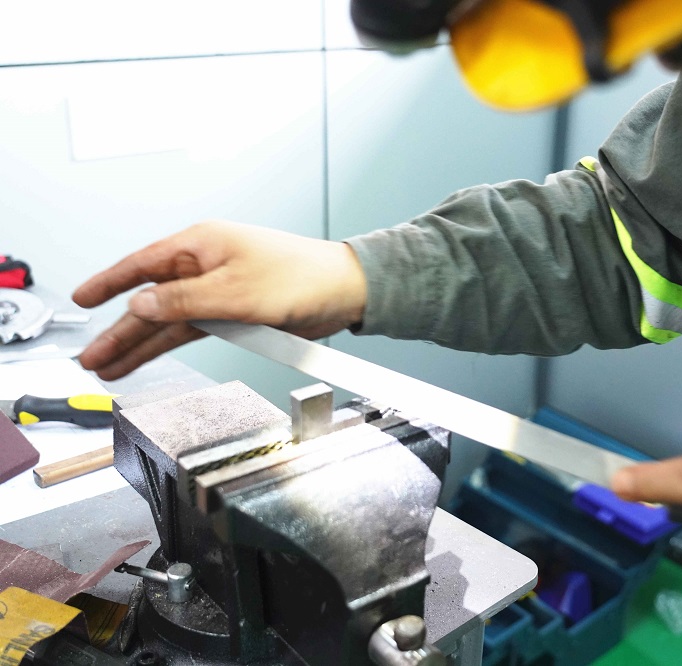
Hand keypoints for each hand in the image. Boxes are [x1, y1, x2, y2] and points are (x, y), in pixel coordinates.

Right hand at [73, 220, 366, 379]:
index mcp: (201, 245)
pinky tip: (145, 359)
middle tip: (90, 355)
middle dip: (118, 328)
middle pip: (149, 299)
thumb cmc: (301, 276)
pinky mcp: (232, 313)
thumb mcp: (236, 291)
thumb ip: (185, 301)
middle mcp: (203, 266)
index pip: (141, 264)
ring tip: (107, 367)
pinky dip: (167, 346)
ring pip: (166, 320)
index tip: (82, 298)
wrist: (343, 291)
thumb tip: (142, 304)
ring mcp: (216, 291)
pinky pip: (189, 330)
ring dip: (138, 344)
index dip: (109, 283)